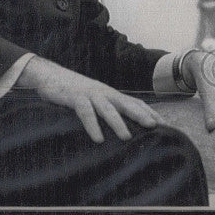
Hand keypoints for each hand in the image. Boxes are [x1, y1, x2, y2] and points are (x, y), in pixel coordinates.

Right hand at [17, 56, 165, 142]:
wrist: (51, 75)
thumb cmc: (75, 91)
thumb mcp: (95, 98)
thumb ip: (107, 107)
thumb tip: (122, 124)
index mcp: (111, 94)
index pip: (134, 102)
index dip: (148, 111)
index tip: (163, 123)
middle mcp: (104, 93)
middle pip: (126, 103)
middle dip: (141, 114)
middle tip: (154, 126)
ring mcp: (90, 94)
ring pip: (108, 109)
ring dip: (118, 123)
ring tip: (126, 137)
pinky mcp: (75, 98)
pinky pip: (85, 113)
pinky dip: (92, 125)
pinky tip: (98, 138)